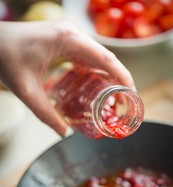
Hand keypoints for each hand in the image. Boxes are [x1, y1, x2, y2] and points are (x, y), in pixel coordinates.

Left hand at [0, 20, 135, 136]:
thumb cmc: (4, 57)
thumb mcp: (25, 90)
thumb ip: (45, 114)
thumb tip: (63, 132)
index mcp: (69, 40)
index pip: (107, 59)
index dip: (124, 78)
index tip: (132, 96)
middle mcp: (73, 34)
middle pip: (105, 60)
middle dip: (116, 82)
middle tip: (120, 105)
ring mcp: (70, 36)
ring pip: (96, 59)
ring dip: (104, 79)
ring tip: (108, 100)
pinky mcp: (65, 41)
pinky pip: (85, 58)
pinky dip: (91, 73)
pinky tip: (90, 89)